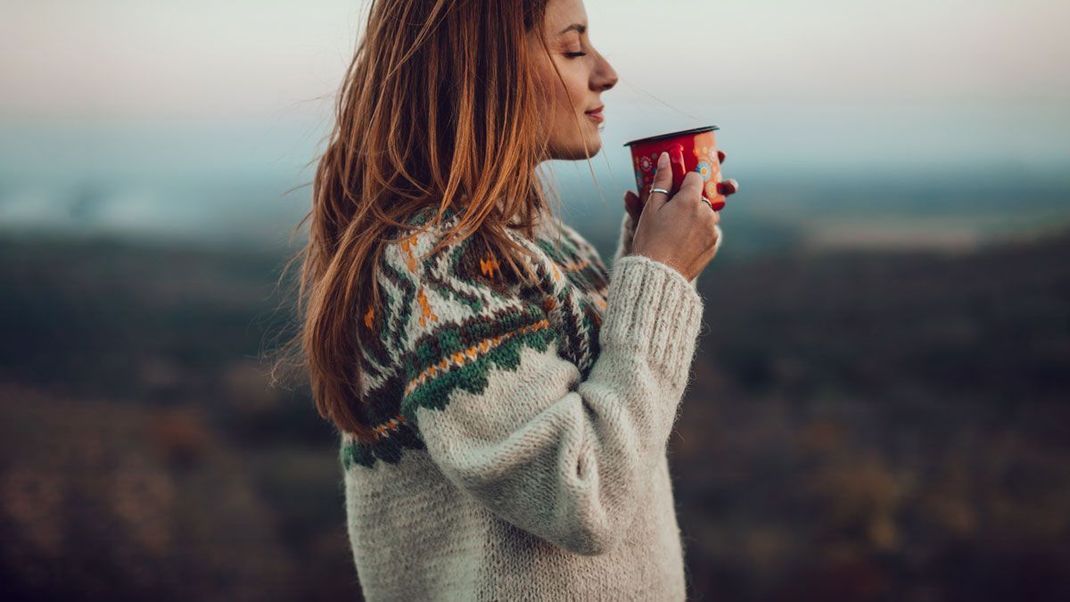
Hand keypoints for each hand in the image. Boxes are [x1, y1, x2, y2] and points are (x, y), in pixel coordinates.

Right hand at [630, 152, 723, 280]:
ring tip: (676, 229)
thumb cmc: (650, 239)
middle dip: (690, 200)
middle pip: (702, 196)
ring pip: (706, 213)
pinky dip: (699, 232)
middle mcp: (707, 212)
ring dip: (696, 216)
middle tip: (672, 212)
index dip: (684, 181)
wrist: (659, 273)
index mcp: (690, 200)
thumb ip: (662, 180)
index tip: (675, 188)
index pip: (695, 177)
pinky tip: (683, 241)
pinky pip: (708, 231)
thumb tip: (666, 157)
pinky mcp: (714, 244)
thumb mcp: (651, 207)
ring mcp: (712, 229)